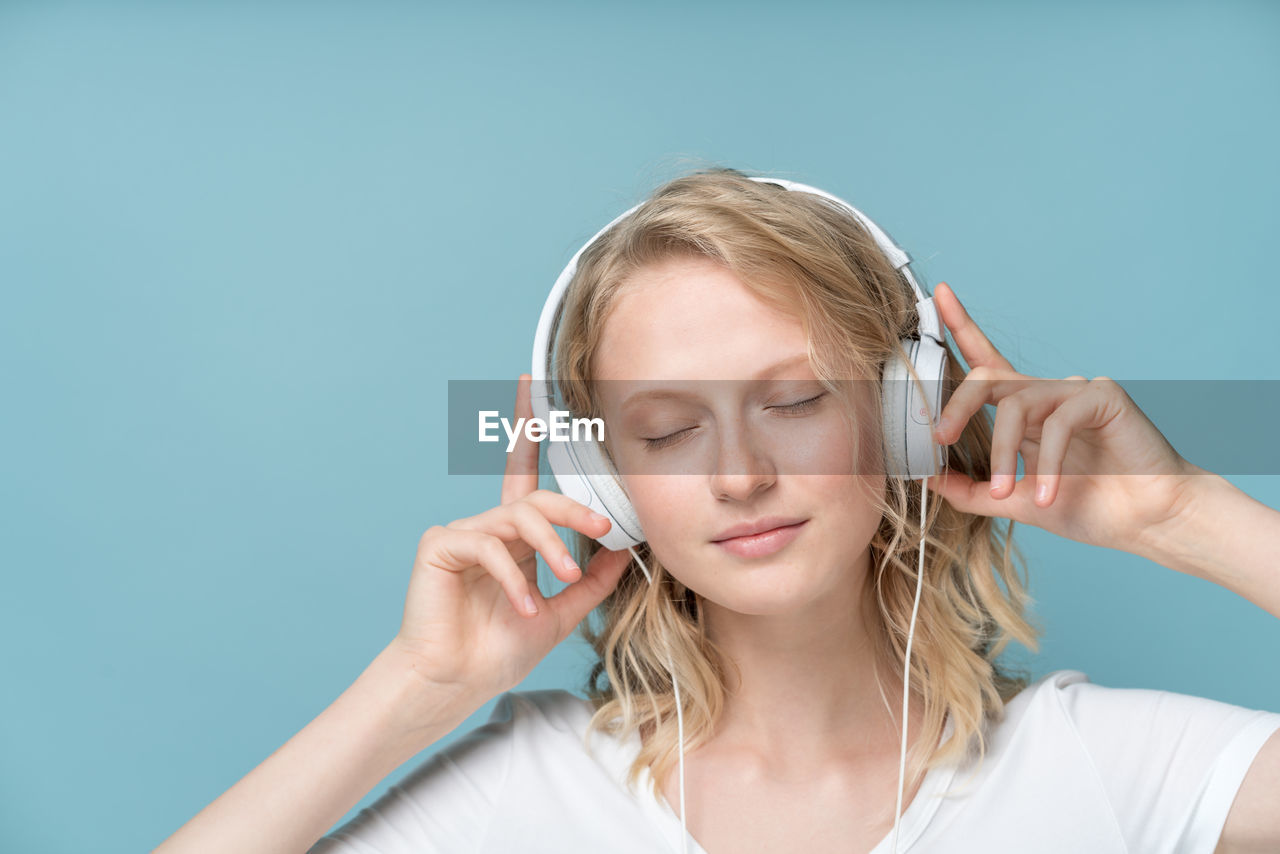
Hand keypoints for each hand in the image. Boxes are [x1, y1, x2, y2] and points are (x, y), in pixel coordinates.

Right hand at [389, 374, 631, 700]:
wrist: (455, 683)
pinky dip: (513, 574)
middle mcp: (488, 527)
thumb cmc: (498, 650)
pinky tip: (522, 604)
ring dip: (550, 546)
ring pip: (518, 517)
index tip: (533, 384)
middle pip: (538, 496)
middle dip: (574, 508)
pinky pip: (486, 543)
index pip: (526, 474)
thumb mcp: (561, 612)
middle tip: (604, 525)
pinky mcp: (439, 545)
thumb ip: (590, 580)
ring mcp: (461, 533)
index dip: (529, 430)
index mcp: (513, 538)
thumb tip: (625, 550)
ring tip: (563, 578)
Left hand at [925, 282, 1199, 554]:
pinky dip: (1047, 463)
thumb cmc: (1090, 507)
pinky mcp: (1103, 397)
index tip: (938, 293)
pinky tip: (1049, 494)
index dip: (961, 326)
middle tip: (939, 437)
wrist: (1148, 522)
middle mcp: (1046, 393)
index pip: (985, 360)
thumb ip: (972, 491)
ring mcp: (1075, 391)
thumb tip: (928, 479)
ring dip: (1004, 453)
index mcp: (1024, 410)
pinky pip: (1058, 422)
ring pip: (1016, 405)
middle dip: (957, 405)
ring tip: (1007, 492)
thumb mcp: (1015, 501)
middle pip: (986, 378)